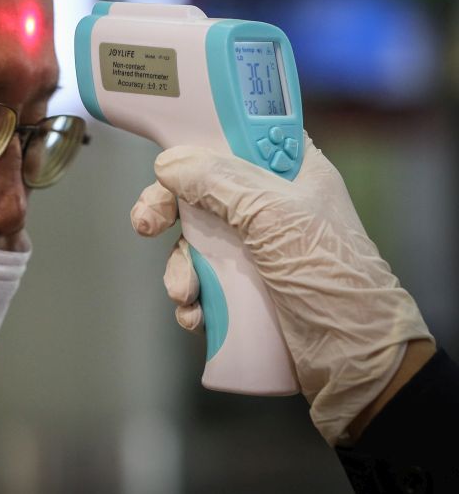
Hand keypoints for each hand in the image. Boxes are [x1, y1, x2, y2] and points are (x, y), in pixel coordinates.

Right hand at [129, 134, 433, 444]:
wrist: (357, 365)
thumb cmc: (336, 282)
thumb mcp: (276, 218)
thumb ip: (220, 183)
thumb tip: (169, 163)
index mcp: (292, 173)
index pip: (236, 139)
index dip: (198, 144)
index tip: (166, 159)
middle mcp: (272, 206)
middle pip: (200, 190)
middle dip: (167, 210)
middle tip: (145, 224)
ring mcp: (257, 250)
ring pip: (194, 241)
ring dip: (179, 266)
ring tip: (184, 294)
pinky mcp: (246, 290)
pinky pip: (201, 281)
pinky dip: (191, 297)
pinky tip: (196, 315)